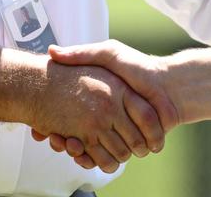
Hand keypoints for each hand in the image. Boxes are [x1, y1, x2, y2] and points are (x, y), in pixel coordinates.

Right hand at [32, 40, 180, 167]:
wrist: (171, 89)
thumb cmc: (141, 68)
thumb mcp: (108, 54)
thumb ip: (83, 54)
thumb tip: (52, 52)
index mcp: (98, 95)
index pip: (64, 110)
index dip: (51, 117)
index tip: (39, 119)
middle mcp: (103, 113)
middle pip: (71, 131)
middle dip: (58, 135)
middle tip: (46, 134)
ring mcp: (112, 129)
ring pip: (82, 145)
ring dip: (71, 147)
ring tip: (61, 142)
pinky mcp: (122, 143)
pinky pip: (99, 156)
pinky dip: (88, 158)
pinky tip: (78, 152)